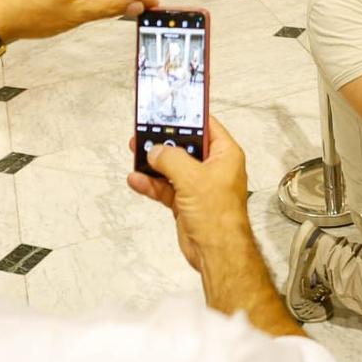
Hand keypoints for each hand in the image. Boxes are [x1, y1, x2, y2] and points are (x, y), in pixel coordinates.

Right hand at [127, 115, 253, 272]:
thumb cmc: (220, 217)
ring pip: (172, 167)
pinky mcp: (186, 202)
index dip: (189, 117)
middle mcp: (213, 168)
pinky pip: (165, 188)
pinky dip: (151, 184)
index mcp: (225, 155)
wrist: (217, 252)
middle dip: (165, 141)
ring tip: (136, 152)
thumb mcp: (192, 178)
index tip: (172, 109)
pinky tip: (136, 179)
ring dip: (153, 163)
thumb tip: (157, 150)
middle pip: (186, 146)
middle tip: (146, 131)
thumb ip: (171, 159)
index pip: (208, 126)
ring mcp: (199, 186)